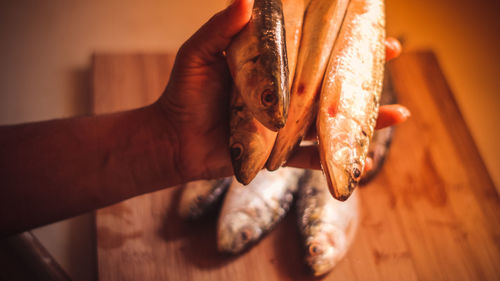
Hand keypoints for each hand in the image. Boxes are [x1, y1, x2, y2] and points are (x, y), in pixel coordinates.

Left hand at [157, 0, 408, 181]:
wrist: (172, 139)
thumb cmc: (183, 93)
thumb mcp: (198, 55)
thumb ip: (220, 30)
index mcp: (272, 66)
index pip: (312, 45)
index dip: (339, 33)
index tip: (366, 19)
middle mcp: (284, 94)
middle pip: (331, 79)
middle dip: (364, 66)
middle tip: (393, 52)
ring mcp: (285, 125)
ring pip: (331, 120)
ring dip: (365, 117)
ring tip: (399, 114)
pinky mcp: (279, 154)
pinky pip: (312, 159)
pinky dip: (336, 161)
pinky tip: (366, 163)